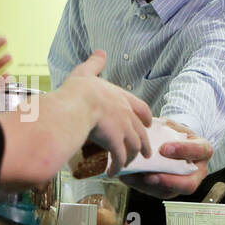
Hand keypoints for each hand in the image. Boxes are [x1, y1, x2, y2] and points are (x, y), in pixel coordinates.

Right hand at [64, 50, 152, 173]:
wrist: (75, 106)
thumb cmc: (79, 91)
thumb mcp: (87, 72)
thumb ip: (95, 64)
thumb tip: (100, 52)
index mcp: (120, 97)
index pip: (140, 108)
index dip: (145, 117)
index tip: (149, 124)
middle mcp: (126, 114)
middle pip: (140, 132)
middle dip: (143, 143)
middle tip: (144, 153)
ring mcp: (123, 129)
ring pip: (132, 147)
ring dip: (130, 157)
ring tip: (126, 165)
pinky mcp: (115, 143)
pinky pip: (119, 158)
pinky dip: (116, 166)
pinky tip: (112, 172)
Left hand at [121, 118, 212, 199]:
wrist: (171, 143)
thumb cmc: (173, 133)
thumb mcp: (172, 125)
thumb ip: (163, 127)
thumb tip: (144, 127)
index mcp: (203, 150)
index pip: (198, 151)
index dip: (182, 151)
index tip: (163, 149)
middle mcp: (198, 171)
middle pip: (189, 184)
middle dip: (168, 181)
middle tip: (149, 175)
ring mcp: (183, 183)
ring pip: (169, 192)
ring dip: (149, 186)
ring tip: (133, 177)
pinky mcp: (169, 190)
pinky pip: (155, 192)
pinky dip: (140, 185)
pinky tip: (128, 177)